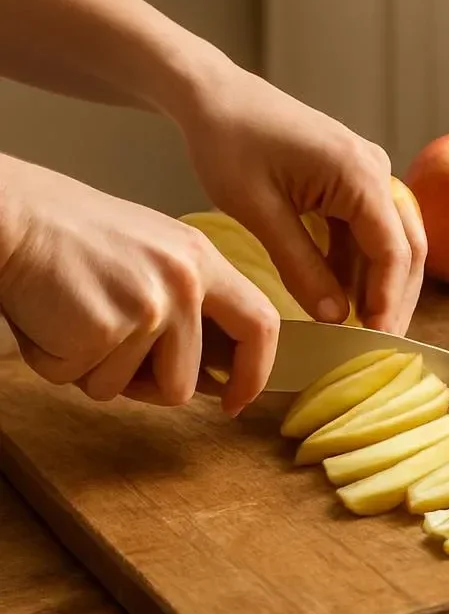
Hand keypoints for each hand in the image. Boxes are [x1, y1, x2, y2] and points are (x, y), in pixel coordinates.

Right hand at [0, 156, 279, 412]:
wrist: (8, 214)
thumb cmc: (67, 235)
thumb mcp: (148, 254)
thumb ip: (185, 303)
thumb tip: (210, 371)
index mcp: (199, 259)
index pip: (260, 325)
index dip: (253, 373)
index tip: (236, 399)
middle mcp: (183, 282)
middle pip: (183, 384)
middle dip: (142, 386)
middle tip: (103, 347)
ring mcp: (148, 306)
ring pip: (128, 389)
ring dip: (93, 370)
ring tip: (72, 317)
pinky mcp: (107, 328)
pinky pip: (84, 379)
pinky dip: (57, 361)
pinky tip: (49, 317)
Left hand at [175, 63, 425, 333]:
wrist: (213, 96)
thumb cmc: (228, 143)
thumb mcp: (259, 212)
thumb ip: (300, 266)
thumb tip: (336, 318)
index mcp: (358, 172)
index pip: (392, 250)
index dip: (387, 301)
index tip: (375, 340)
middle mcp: (376, 169)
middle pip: (407, 247)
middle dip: (394, 299)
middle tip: (378, 346)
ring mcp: (368, 172)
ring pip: (393, 242)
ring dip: (379, 286)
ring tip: (361, 330)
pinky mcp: (353, 180)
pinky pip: (370, 231)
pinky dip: (360, 267)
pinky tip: (342, 299)